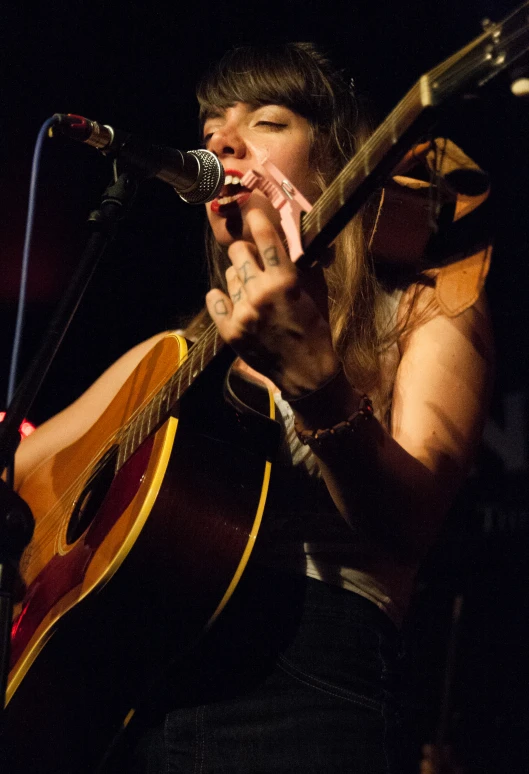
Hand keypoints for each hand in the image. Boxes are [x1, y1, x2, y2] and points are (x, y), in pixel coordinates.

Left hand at [206, 208, 338, 397]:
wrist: (306, 373)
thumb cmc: (314, 329)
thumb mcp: (314, 292)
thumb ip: (300, 263)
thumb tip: (291, 233)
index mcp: (285, 282)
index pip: (265, 239)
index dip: (257, 220)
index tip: (252, 211)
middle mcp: (260, 294)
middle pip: (238, 252)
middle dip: (247, 253)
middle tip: (257, 263)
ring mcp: (242, 313)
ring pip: (228, 275)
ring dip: (240, 279)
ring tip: (254, 295)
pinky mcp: (229, 330)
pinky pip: (214, 297)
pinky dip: (223, 298)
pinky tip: (236, 304)